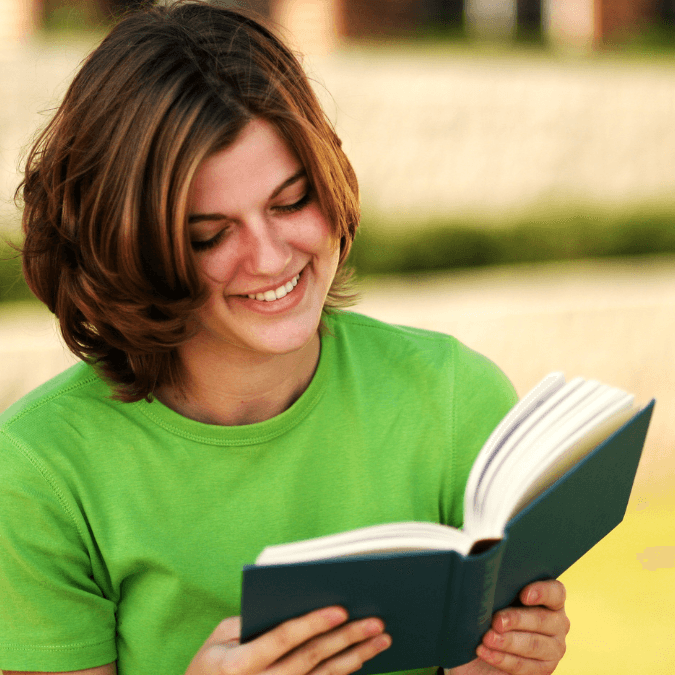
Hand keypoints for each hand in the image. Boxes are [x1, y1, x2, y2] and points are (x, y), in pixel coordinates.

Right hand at [185, 606, 390, 674]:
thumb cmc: (209, 666)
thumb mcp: (218, 638)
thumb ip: (250, 622)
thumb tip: (293, 604)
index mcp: (238, 665)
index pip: (283, 639)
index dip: (312, 623)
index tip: (341, 609)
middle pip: (311, 659)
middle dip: (346, 639)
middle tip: (376, 622)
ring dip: (355, 658)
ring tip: (380, 640)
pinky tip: (363, 660)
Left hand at [447, 579, 568, 674]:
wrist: (479, 643)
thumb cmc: (486, 608)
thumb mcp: (488, 591)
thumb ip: (492, 573)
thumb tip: (484, 552)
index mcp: (549, 598)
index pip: (556, 592)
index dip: (542, 592)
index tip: (523, 594)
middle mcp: (557, 622)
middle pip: (542, 620)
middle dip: (517, 620)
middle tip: (495, 621)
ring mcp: (553, 648)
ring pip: (534, 645)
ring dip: (508, 642)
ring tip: (486, 638)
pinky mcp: (543, 670)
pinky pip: (525, 666)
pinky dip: (502, 659)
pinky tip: (485, 651)